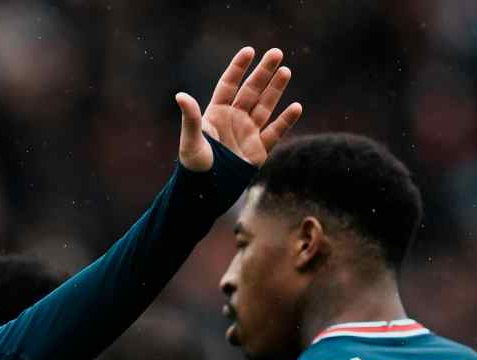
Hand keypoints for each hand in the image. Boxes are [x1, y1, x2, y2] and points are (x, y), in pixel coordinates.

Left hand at [176, 47, 301, 170]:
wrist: (206, 191)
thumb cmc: (194, 166)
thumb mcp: (191, 141)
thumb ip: (190, 118)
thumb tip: (180, 95)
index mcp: (216, 114)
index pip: (228, 85)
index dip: (238, 68)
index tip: (249, 51)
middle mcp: (233, 120)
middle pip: (251, 90)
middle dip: (263, 72)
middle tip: (276, 52)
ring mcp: (247, 133)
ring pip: (265, 106)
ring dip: (275, 89)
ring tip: (285, 70)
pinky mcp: (258, 150)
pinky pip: (275, 132)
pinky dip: (286, 120)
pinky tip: (296, 107)